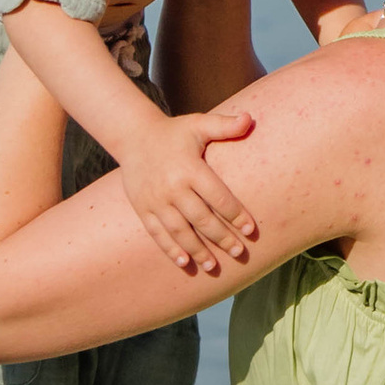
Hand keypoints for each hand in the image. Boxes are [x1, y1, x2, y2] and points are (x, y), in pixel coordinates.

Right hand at [117, 104, 260, 275]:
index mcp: (190, 168)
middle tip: (238, 252)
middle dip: (222, 238)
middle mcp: (173, 187)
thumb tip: (249, 119)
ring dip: (198, 250)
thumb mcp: (198, 124)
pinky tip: (184, 262)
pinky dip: (170, 249)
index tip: (251, 230)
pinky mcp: (143, 208)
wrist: (133, 136)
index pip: (218, 197)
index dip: (236, 215)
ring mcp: (156, 200)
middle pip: (201, 219)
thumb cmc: (174, 132)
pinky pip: (157, 233)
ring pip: (180, 231)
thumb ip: (224, 125)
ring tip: (214, 266)